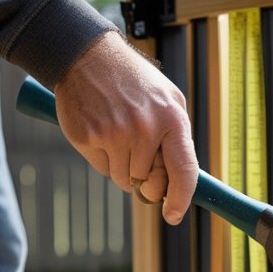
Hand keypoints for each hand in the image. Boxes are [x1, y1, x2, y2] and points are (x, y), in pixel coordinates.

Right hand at [54, 32, 197, 224]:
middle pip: (148, 183)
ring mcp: (114, 134)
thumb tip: (178, 183)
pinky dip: (103, 158)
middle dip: (146, 180)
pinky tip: (101, 130)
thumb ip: (177, 139)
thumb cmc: (132, 81)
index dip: (180, 199)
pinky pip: (102, 169)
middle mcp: (144, 129)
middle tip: (139, 156)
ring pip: (123, 180)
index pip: (184, 172)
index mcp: (171, 119)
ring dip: (122, 166)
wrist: (88, 56)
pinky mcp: (88, 138)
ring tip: (118, 132)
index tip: (173, 215)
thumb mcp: (167, 100)